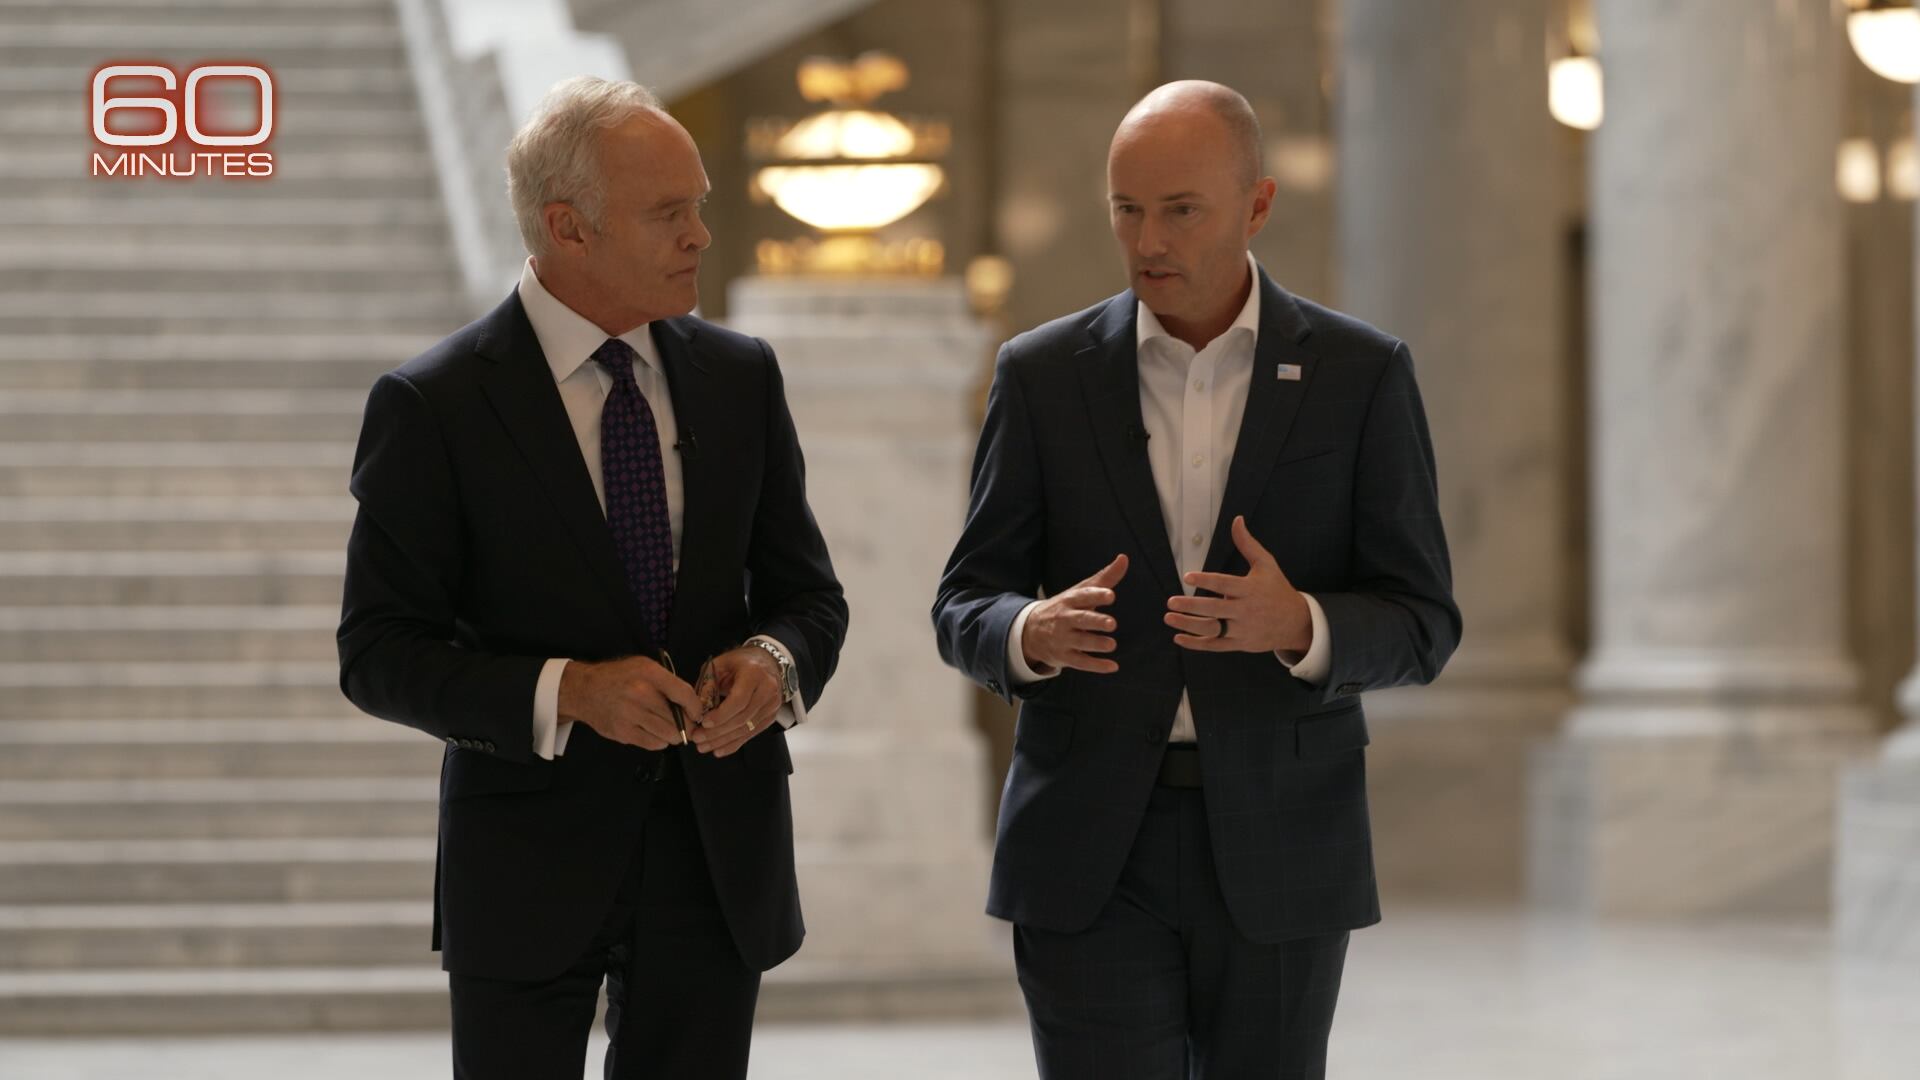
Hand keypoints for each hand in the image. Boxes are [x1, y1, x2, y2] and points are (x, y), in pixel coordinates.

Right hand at [558, 655, 704, 749]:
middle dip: (688, 725)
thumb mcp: (644, 667)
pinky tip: (655, 733)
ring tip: (670, 729)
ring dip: (674, 735)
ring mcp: (630, 715)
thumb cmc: (619, 677)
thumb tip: (691, 703)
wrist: (584, 690)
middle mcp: (640, 694)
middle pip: (678, 719)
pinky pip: (653, 744)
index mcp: (650, 674)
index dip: (696, 708)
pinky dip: (660, 742)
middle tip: (687, 726)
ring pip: (668, 735)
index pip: (685, 694)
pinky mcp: (623, 732)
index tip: (698, 714)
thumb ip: (667, 681)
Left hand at [690, 646, 783, 757]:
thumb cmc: (740, 663)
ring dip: (723, 740)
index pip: (740, 700)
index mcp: (754, 674)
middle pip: (742, 718)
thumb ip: (708, 683)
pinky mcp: (770, 717)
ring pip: (746, 729)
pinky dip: (734, 744)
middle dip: (718, 731)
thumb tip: (696, 708)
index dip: (721, 715)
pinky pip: (751, 734)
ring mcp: (771, 706)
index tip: (704, 723)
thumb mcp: (721, 664)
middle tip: (698, 738)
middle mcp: (767, 690)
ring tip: (703, 746)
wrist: (768, 662)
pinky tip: (718, 750)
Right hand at [1021, 554, 1127, 674]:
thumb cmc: (1064, 607)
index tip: (1111, 596)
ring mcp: (1063, 639)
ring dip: (1096, 644)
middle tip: (1112, 623)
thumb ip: (1104, 578)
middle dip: (1095, 621)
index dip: (1096, 595)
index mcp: (1070, 601)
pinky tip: (1113, 666)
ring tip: (1112, 644)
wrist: (1030, 631)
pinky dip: (1096, 666)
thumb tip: (1124, 558)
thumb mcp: (1080, 591)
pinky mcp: (1065, 657)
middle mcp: (1065, 619)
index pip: (1083, 596)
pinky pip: (1081, 662)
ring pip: (1081, 642)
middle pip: (1081, 620)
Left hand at [1165, 517, 1311, 653]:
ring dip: (1188, 625)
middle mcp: (1245, 610)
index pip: (1224, 584)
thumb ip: (1247, 544)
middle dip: (1191, 606)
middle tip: (1171, 602)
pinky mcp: (1240, 643)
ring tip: (1170, 618)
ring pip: (1212, 629)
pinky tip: (1179, 637)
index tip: (1187, 576)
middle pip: (1215, 609)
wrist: (1296, 622)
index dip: (1206, 580)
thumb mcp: (1266, 564)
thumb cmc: (1277, 589)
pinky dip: (1196, 644)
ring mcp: (1242, 629)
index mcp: (1250, 589)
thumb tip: (1237, 520)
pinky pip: (1215, 645)